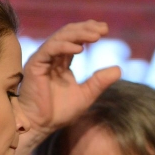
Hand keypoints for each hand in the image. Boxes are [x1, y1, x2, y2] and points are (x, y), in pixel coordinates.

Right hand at [18, 20, 121, 141]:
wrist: (41, 125)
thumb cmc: (59, 112)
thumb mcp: (86, 95)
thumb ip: (99, 81)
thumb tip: (119, 68)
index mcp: (62, 62)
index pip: (75, 39)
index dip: (89, 32)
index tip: (105, 30)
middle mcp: (52, 56)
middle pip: (69, 33)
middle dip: (87, 28)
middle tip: (104, 29)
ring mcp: (43, 59)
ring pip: (60, 37)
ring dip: (79, 34)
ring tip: (96, 36)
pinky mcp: (35, 64)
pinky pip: (51, 49)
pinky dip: (65, 46)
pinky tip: (80, 49)